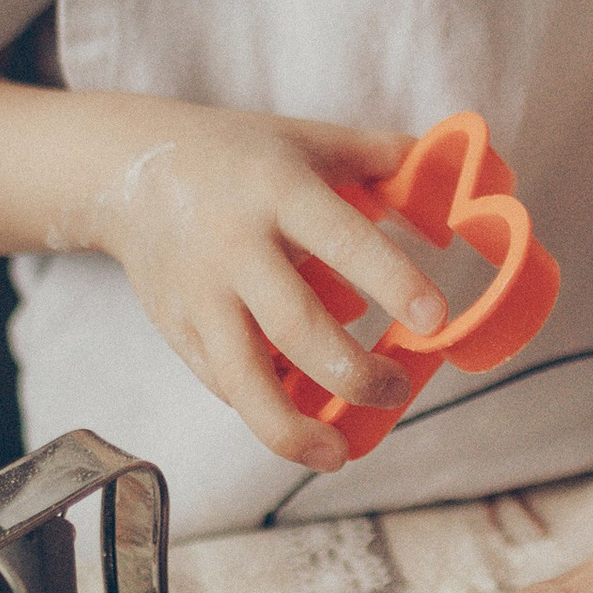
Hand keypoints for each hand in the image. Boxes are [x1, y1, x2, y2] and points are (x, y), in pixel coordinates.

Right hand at [83, 105, 446, 472]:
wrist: (129, 169)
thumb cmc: (242, 154)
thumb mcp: (311, 138)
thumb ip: (386, 158)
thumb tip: (464, 182)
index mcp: (281, 190)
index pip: (343, 240)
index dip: (392, 281)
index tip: (436, 320)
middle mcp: (237, 245)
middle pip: (297, 327)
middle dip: (355, 374)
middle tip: (397, 390)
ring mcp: (201, 293)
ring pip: (244, 378)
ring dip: (294, 428)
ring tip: (340, 453)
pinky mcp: (177, 328)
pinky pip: (223, 383)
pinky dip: (262, 411)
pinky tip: (300, 424)